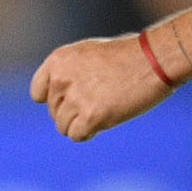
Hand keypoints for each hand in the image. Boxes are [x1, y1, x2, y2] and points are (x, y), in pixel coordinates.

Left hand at [30, 33, 171, 140]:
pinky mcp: (91, 115)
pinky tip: (106, 119)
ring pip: (63, 127)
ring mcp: (75, 98)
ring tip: (104, 108)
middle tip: (99, 100)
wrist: (154, 59)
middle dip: (73, 112)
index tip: (72, 99)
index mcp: (58, 60)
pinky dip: (90, 132)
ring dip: (82, 123)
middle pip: (54, 112)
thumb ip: (69, 74)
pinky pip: (77, 135)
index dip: (55, 100)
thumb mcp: (88, 55)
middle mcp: (61, 78)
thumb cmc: (128, 56)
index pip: (37, 93)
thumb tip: (60, 100)